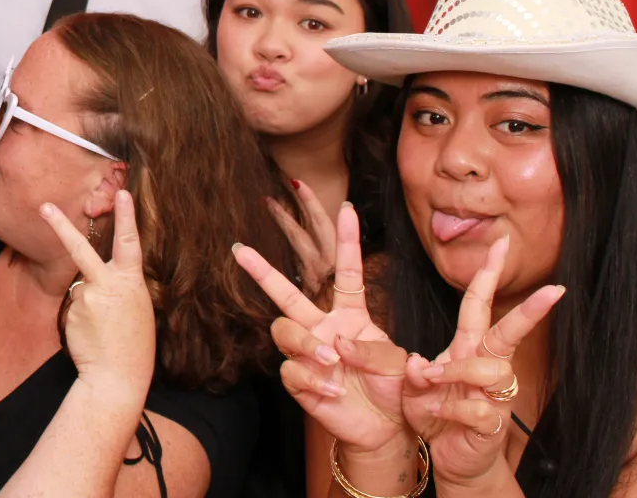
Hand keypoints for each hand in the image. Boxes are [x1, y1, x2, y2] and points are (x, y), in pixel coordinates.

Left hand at [39, 190, 153, 408]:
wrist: (118, 376)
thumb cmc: (132, 342)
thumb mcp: (137, 306)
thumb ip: (119, 285)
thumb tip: (97, 276)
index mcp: (131, 281)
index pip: (129, 243)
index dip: (128, 217)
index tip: (123, 193)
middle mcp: (108, 284)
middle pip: (81, 248)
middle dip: (61, 225)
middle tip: (44, 206)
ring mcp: (87, 297)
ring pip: (80, 286)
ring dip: (88, 302)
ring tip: (103, 328)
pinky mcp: (72, 310)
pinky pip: (74, 303)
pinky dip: (80, 315)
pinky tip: (91, 333)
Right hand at [233, 203, 409, 456]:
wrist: (385, 428)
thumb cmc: (393, 388)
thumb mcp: (396, 362)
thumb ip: (370, 347)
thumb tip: (335, 343)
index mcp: (351, 315)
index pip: (346, 272)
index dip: (347, 241)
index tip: (346, 208)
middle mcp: (323, 328)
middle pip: (287, 293)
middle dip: (262, 271)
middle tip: (239, 249)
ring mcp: (308, 353)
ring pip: (284, 329)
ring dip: (307, 344)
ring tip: (332, 363)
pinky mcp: (298, 381)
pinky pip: (291, 370)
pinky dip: (312, 379)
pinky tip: (331, 390)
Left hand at [401, 236, 563, 487]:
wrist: (448, 455)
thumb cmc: (434, 411)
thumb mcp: (414, 384)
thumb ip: (413, 369)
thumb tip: (418, 363)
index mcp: (467, 349)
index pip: (478, 306)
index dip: (488, 275)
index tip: (502, 244)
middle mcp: (485, 367)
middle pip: (509, 333)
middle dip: (530, 311)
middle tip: (552, 289)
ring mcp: (493, 396)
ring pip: (492, 370)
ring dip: (457, 371)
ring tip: (428, 381)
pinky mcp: (492, 425)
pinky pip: (477, 409)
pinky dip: (450, 408)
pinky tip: (433, 411)